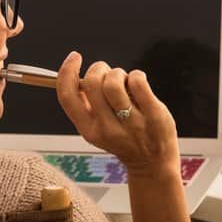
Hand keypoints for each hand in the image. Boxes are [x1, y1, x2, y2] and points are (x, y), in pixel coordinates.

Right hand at [55, 52, 179, 180]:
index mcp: (89, 131)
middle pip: (92, 83)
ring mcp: (132, 124)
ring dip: (118, 73)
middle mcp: (108, 130)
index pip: (67, 97)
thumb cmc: (123, 137)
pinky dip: (136, 75)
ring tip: (125, 81)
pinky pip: (138, 81)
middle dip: (99, 68)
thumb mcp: (98, 127)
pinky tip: (138, 82)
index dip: (67, 71)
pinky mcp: (154, 116)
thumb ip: (86, 105)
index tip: (75, 57)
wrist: (153, 164)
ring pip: (114, 82)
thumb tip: (75, 74)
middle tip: (108, 73)